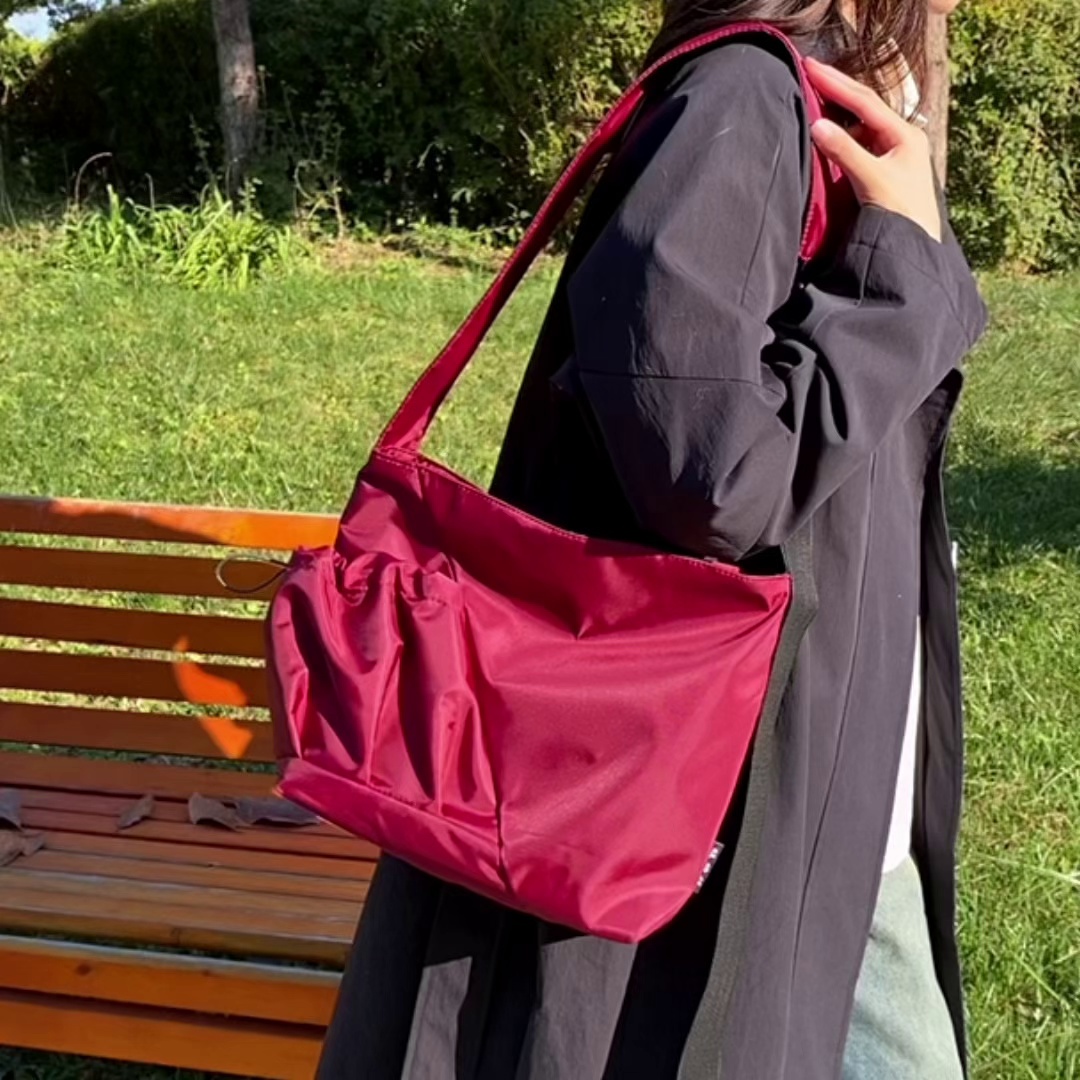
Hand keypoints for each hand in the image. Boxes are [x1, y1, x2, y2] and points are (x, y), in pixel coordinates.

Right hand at [804, 57, 941, 242]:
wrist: (913, 250)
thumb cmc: (901, 215)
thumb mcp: (871, 180)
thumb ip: (845, 152)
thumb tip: (818, 125)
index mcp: (905, 136)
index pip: (865, 101)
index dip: (837, 83)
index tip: (811, 67)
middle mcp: (900, 140)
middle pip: (863, 108)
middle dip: (836, 92)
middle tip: (809, 71)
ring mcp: (892, 156)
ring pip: (859, 129)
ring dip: (837, 118)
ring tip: (813, 103)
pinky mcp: (882, 173)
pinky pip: (857, 148)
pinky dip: (840, 140)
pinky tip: (825, 138)